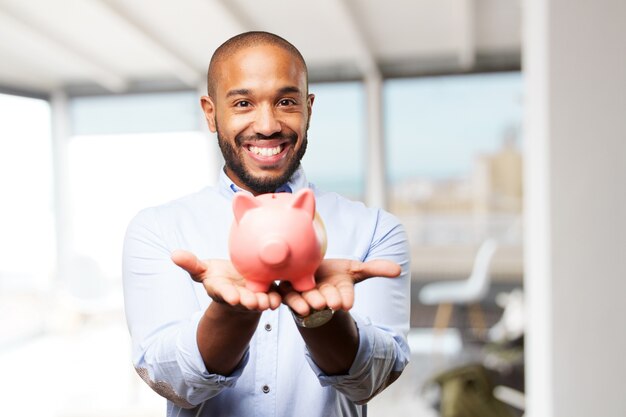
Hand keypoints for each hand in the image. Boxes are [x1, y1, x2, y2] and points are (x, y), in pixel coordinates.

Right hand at [171, 249, 280, 310]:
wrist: (238, 286)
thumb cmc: (219, 277)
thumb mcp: (204, 270)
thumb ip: (191, 264)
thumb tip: (174, 254)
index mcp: (222, 289)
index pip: (223, 292)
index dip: (228, 295)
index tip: (232, 297)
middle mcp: (240, 296)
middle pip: (245, 299)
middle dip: (249, 301)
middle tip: (255, 302)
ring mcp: (255, 296)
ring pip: (263, 300)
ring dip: (267, 302)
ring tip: (271, 302)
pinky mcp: (271, 293)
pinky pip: (278, 296)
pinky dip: (283, 298)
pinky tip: (287, 297)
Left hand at [280, 258, 400, 315]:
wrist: (307, 270)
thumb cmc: (332, 273)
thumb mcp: (354, 270)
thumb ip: (374, 269)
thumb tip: (398, 270)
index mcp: (336, 291)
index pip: (344, 295)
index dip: (345, 298)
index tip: (347, 304)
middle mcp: (320, 295)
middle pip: (324, 299)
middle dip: (328, 301)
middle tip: (331, 303)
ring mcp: (302, 294)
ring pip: (303, 299)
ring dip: (306, 302)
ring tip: (311, 303)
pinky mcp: (284, 290)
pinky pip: (282, 295)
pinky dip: (282, 298)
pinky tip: (280, 299)